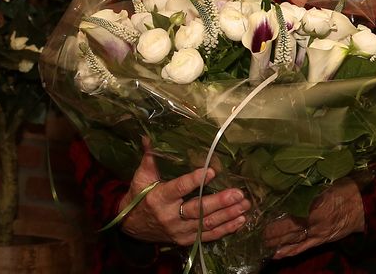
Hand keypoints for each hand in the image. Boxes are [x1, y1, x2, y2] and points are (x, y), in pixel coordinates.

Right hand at [119, 142, 250, 245]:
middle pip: (198, 209)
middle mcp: (170, 216)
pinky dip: (225, 229)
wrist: (131, 227)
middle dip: (220, 202)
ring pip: (206, 224)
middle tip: (238, 193)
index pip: (179, 189)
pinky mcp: (185, 240)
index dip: (195, 181)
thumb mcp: (141, 177)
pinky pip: (207, 236)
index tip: (212, 171)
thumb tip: (149, 136)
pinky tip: (240, 220)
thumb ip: (150, 158)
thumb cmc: (139, 197)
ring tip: (245, 205)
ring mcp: (179, 231)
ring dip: (228, 215)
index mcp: (159, 198)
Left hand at [264, 180, 365, 258]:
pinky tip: (277, 254)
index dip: (274, 219)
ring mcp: (318, 234)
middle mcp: (315, 223)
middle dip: (271, 233)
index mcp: (316, 206)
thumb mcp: (329, 181)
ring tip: (261, 243)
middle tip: (254, 233)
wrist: (366, 205)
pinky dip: (289, 252)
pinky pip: (303, 248)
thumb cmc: (347, 188)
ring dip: (276, 243)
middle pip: (288, 230)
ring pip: (293, 241)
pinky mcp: (322, 240)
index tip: (260, 217)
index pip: (290, 215)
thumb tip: (289, 178)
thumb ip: (310, 184)